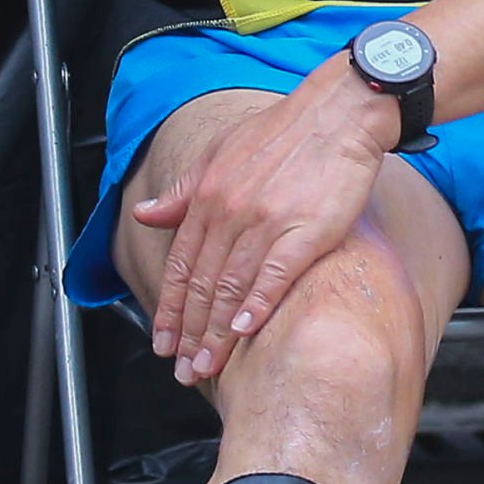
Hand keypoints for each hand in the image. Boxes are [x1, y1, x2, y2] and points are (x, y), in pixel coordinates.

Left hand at [132, 59, 405, 384]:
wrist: (340, 112)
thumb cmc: (285, 131)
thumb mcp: (221, 151)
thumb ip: (182, 189)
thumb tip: (143, 214)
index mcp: (207, 194)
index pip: (181, 263)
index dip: (170, 307)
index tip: (163, 342)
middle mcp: (230, 210)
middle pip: (203, 284)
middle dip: (188, 333)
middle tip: (182, 371)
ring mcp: (267, 221)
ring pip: (231, 288)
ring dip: (215, 333)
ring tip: (207, 366)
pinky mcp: (306, 230)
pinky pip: (274, 275)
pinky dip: (256, 306)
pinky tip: (244, 332)